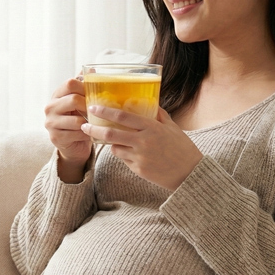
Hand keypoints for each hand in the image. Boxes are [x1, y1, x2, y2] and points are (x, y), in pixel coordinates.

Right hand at [44, 77, 92, 181]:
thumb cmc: (78, 120)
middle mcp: (50, 107)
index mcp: (57, 95)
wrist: (72, 145)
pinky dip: (87, 135)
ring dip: (90, 123)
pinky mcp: (56, 137)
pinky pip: (77, 134)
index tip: (95, 95)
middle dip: (89, 106)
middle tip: (98, 111)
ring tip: (97, 124)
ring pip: (76, 120)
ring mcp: (51, 123)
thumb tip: (92, 69)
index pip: (70, 83)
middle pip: (73, 100)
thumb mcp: (80, 102)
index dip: (86, 87)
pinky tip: (91, 135)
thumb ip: (83, 87)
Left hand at [81, 105, 202, 190]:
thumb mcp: (172, 127)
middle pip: (111, 133)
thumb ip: (158, 114)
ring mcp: (140, 157)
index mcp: (151, 128)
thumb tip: (148, 101)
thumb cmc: (182, 148)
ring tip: (111, 139)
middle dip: (94, 129)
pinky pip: (123, 159)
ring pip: (115, 147)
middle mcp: (143, 142)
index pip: (123, 116)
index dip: (105, 111)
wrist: (189, 173)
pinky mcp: (138, 169)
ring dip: (110, 143)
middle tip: (84, 125)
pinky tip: (128, 151)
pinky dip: (122, 154)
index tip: (93, 107)